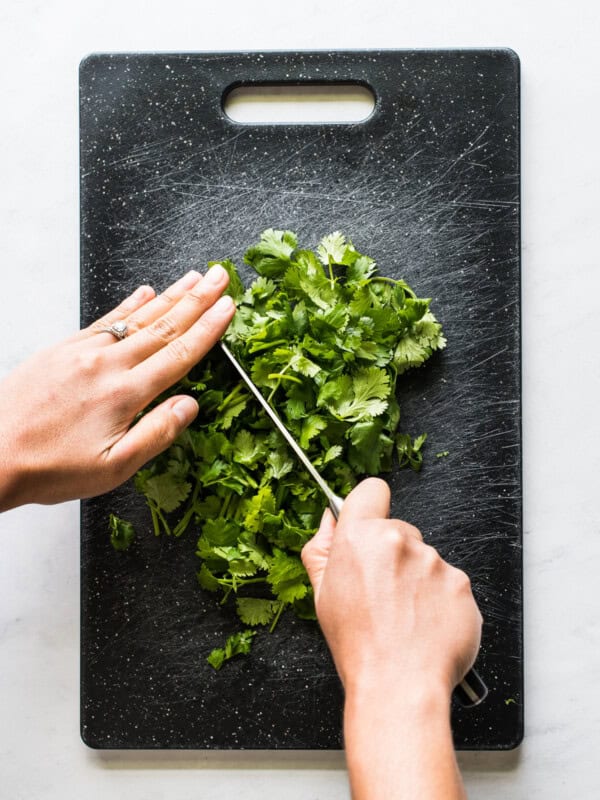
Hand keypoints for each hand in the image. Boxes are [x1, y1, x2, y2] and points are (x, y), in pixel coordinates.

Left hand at [0, 265, 234, 510]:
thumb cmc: (48, 467)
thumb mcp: (112, 467)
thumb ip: (157, 433)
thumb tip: (190, 406)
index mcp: (124, 394)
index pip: (179, 354)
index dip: (208, 328)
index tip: (227, 307)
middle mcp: (107, 364)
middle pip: (163, 325)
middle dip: (197, 299)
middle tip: (219, 275)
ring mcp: (83, 352)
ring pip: (137, 317)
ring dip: (169, 295)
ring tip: (193, 277)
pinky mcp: (62, 349)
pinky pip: (104, 320)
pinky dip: (128, 304)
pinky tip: (143, 293)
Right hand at [301, 477, 481, 696]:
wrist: (400, 687)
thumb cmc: (359, 647)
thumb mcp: (322, 596)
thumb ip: (322, 549)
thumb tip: (329, 520)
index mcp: (360, 537)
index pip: (371, 491)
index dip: (369, 506)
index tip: (369, 527)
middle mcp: (399, 541)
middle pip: (400, 530)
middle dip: (393, 555)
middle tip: (384, 595)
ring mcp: (434, 561)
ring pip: (426, 559)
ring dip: (418, 580)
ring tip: (406, 618)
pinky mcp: (462, 583)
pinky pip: (449, 582)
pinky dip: (441, 600)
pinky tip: (427, 625)